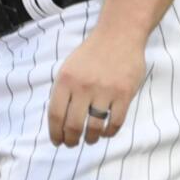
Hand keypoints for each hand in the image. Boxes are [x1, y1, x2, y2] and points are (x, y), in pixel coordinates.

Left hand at [47, 30, 145, 146]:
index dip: (55, 132)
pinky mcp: (124, 94)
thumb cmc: (91, 53)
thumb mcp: (68, 67)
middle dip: (71, 140)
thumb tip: (59, 120)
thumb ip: (64, 91)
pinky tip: (105, 132)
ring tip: (89, 139)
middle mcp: (83, 87)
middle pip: (73, 124)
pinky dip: (109, 132)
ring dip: (90, 138)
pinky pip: (115, 122)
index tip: (56, 141)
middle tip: (72, 144)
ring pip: (95, 127)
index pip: (55, 114)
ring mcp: (105, 91)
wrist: (118, 36)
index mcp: (65, 80)